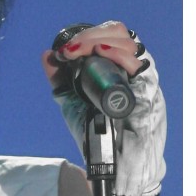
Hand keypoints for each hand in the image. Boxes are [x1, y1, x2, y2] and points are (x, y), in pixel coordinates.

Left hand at [41, 21, 166, 195]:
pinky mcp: (149, 91)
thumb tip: (47, 55)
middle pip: (119, 33)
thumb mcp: (73, 103)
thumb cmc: (97, 133)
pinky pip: (139, 65)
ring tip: (81, 51)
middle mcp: (131, 69)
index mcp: (115, 67)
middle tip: (70, 50)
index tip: (65, 50)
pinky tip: (102, 53)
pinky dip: (120, 55)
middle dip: (91, 35)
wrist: (114, 162)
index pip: (108, 35)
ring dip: (101, 40)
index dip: (87, 35)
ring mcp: (141, 78)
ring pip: (129, 43)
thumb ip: (61, 80)